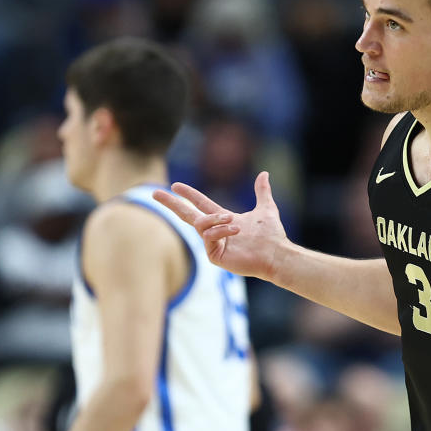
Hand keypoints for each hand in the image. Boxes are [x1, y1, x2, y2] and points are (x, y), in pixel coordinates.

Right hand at [152, 172, 286, 280]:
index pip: (200, 204)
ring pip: (200, 225)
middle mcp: (215, 232)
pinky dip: (220, 231)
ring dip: (215, 220)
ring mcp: (214, 245)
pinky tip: (235, 230)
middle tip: (154, 192)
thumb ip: (262, 192)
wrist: (277, 254)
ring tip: (233, 221)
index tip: (175, 185)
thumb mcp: (266, 208)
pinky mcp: (215, 256)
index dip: (188, 194)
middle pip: (187, 214)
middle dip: (172, 203)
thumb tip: (264, 173)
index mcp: (223, 220)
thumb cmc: (272, 236)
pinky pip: (208, 238)